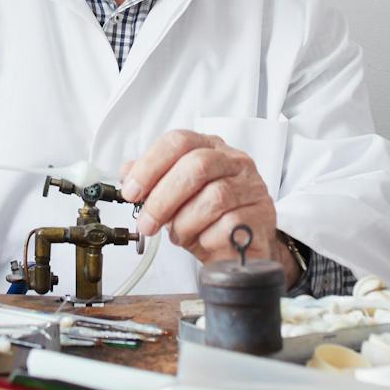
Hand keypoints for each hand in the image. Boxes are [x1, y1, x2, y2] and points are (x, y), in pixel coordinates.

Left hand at [121, 130, 298, 286]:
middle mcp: (234, 161)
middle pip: (196, 166)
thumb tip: (126, 172)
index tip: (131, 191)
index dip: (150, 165)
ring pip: (214, 197)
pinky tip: (203, 242)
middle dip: (163, 198)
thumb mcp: (175, 197)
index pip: (178, 141)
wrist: (242, 248)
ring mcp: (252, 187)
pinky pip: (230, 226)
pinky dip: (206, 238)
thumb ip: (153, 181)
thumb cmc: (207, 218)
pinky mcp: (263, 216)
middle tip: (147, 223)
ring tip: (179, 235)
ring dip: (185, 223)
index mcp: (210, 147)